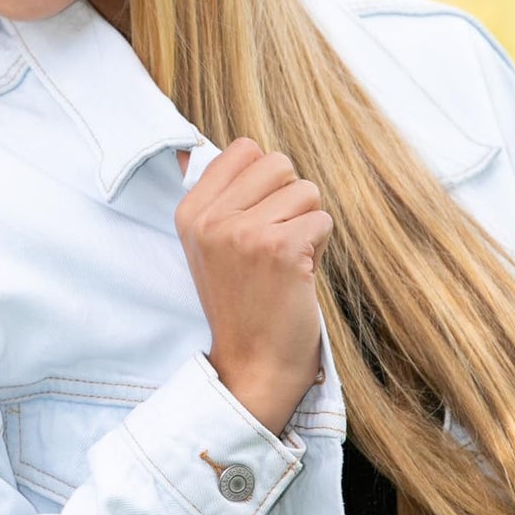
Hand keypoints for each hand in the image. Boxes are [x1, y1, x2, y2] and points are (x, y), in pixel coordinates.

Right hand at [173, 140, 333, 435]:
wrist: (253, 365)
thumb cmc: (244, 302)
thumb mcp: (212, 246)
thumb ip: (225, 199)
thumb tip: (251, 151)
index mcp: (191, 212)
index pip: (244, 149)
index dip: (265, 180)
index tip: (258, 219)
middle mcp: (211, 219)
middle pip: (278, 162)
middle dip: (290, 199)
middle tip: (277, 243)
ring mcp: (243, 232)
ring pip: (306, 190)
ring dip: (308, 224)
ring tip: (287, 262)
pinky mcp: (280, 249)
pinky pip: (323, 220)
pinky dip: (321, 248)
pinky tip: (299, 276)